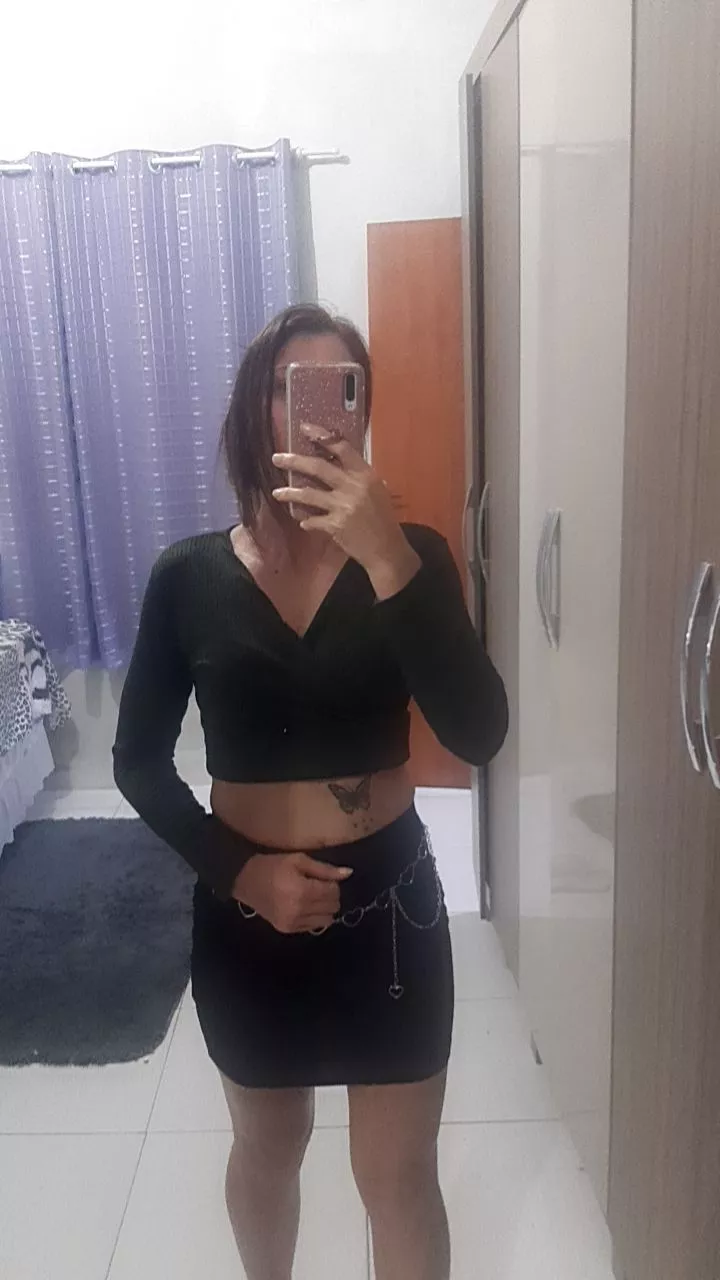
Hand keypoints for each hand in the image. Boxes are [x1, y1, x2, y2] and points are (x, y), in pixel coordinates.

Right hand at [232, 851, 352, 933]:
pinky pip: (313, 927)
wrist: (244, 881)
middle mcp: (299, 910)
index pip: (333, 892)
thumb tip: (349, 874)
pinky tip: (302, 906)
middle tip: (317, 886)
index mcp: (302, 891)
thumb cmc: (272, 866)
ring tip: (311, 897)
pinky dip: (313, 917)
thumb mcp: (298, 860)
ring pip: (326, 920)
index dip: (332, 883)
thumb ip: (324, 869)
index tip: (322, 877)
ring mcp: (292, 923)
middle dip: (330, 896)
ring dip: (324, 908)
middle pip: (332, 907)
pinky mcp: (287, 930)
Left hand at [271, 425, 420, 592]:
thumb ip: (357, 478)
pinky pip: (312, 520)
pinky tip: (302, 521)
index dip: (321, 436)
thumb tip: (335, 464)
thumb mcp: (377, 491)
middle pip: (318, 467)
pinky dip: (305, 520)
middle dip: (294, 461)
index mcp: (365, 474)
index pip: (341, 447)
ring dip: (289, 493)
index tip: (304, 428)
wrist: (387, 549)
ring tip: (276, 493)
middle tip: (276, 458)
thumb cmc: (383, 519)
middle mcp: (353, 486)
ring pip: (308, 494)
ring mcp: (342, 506)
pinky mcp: (335, 525)